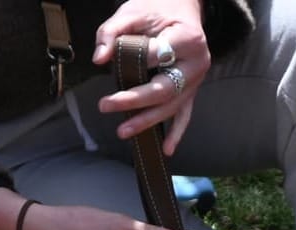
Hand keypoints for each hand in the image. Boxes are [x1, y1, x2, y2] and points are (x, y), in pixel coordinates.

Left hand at [92, 0, 209, 155]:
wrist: (184, 7)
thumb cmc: (158, 7)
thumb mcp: (133, 11)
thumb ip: (112, 31)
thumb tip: (99, 59)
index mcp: (187, 39)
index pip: (157, 56)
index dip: (135, 59)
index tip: (112, 59)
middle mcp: (197, 63)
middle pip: (165, 88)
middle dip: (135, 100)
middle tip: (107, 105)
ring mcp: (197, 79)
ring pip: (173, 105)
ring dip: (148, 120)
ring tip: (124, 131)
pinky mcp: (192, 89)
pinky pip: (185, 113)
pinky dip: (177, 132)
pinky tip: (166, 149)